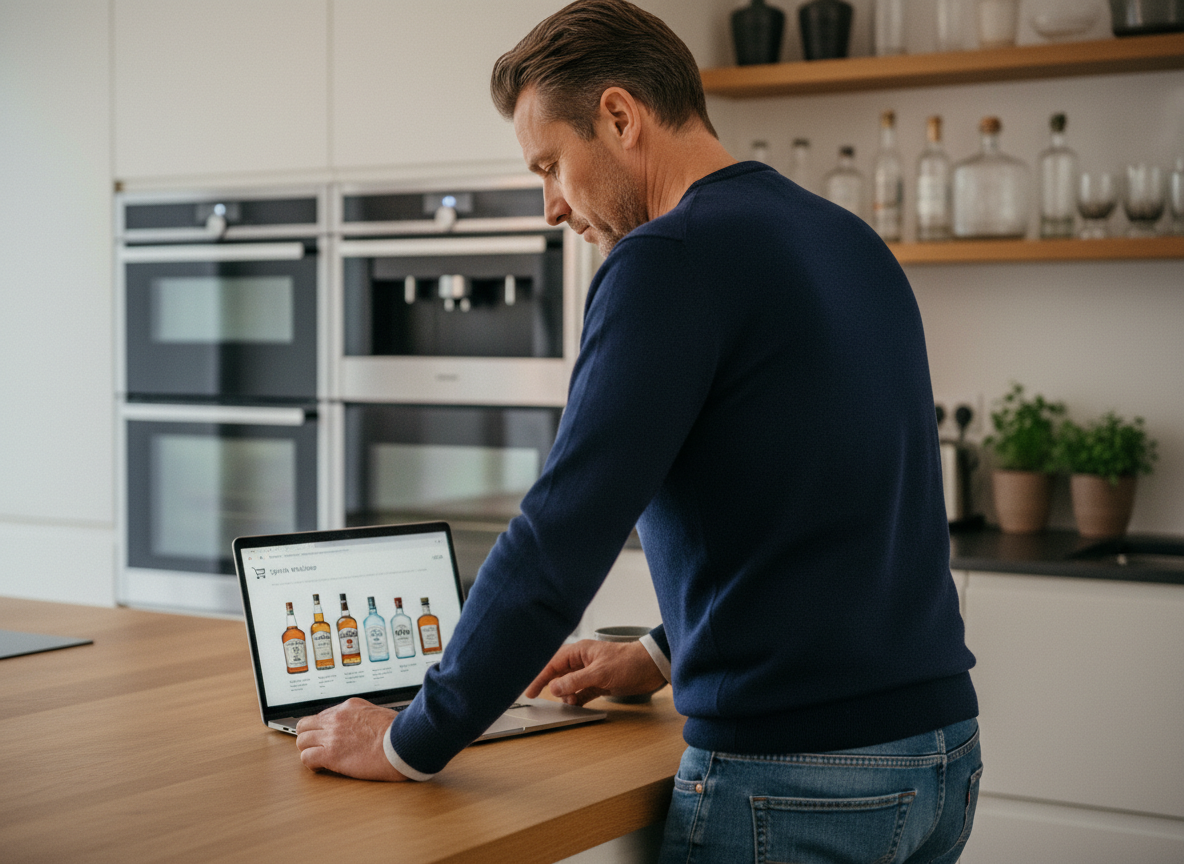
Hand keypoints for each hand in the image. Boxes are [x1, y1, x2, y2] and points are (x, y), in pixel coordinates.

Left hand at [295, 697, 408, 780]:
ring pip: (302, 741)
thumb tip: (363, 728)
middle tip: (316, 746)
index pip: (324, 715)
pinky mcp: (330, 754)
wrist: (403, 743)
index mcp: (350, 706)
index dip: (323, 728)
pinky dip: (311, 764)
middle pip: (306, 725)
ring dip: (308, 749)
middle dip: (309, 736)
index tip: (326, 736)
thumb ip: (365, 719)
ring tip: (318, 758)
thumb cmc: (399, 732)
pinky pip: (307, 758)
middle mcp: (337, 718)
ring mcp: (332, 735)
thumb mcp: (380, 714)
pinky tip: (321, 767)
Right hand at [525, 639, 667, 705]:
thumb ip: (575, 681)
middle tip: (538, 698)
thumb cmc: (628, 662)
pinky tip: (575, 705)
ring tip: (568, 702)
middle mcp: (583, 661)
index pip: (553, 664)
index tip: (530, 690)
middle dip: (550, 685)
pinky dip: (577, 699)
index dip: (540, 677)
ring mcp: (591, 672)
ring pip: (570, 684)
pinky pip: (581, 692)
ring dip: (566, 694)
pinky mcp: (600, 683)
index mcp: (580, 651)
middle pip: (559, 674)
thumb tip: (554, 688)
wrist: (652, 667)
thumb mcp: (599, 673)